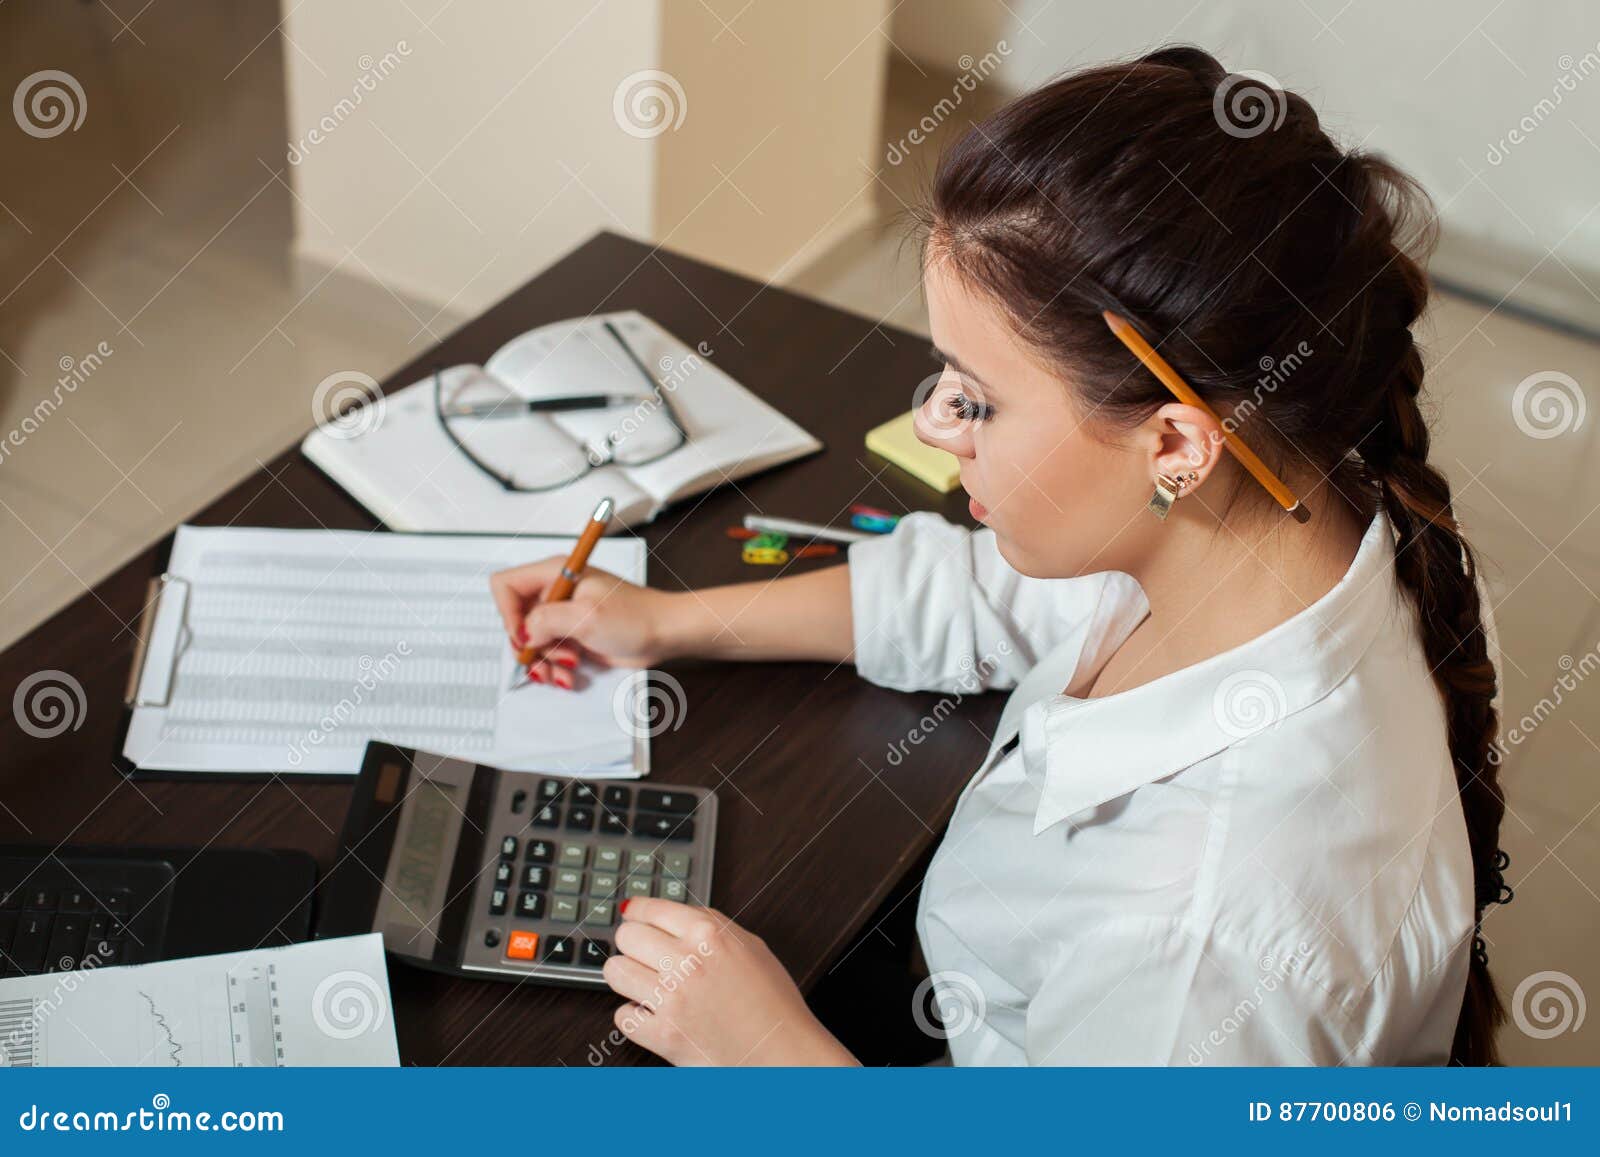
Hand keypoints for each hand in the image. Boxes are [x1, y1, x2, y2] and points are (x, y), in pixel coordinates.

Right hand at [488, 559, 683, 687]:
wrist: (664, 632)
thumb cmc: (635, 617)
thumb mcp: (587, 616)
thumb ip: (547, 620)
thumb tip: (523, 633)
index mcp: (556, 573)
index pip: (506, 585)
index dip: (507, 613)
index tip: (524, 636)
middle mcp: (555, 591)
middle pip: (516, 619)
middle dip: (529, 646)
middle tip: (548, 659)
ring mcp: (563, 614)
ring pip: (531, 641)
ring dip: (543, 661)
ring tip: (566, 669)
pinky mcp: (571, 633)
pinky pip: (548, 653)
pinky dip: (554, 667)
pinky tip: (570, 674)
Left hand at [602, 898, 856, 1065]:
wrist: (783, 1053)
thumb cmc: (773, 1003)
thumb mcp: (750, 946)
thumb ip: (710, 925)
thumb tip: (671, 914)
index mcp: (709, 933)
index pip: (651, 908)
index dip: (638, 913)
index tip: (632, 915)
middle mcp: (687, 961)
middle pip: (627, 936)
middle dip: (632, 944)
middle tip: (642, 954)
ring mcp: (672, 998)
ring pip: (615, 971)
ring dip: (627, 977)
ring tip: (644, 984)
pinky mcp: (663, 1034)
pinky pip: (622, 1016)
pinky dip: (634, 1016)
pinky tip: (652, 1014)